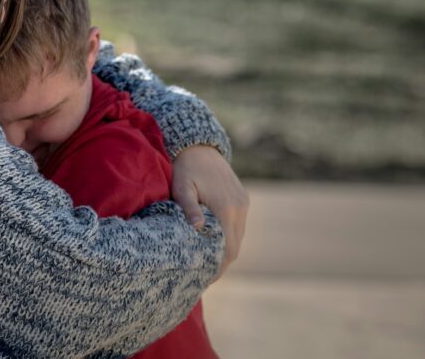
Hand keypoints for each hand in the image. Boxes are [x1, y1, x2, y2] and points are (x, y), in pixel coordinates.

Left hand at [171, 145, 248, 278]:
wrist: (199, 145)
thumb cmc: (184, 168)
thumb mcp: (182, 187)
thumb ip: (189, 207)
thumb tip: (198, 228)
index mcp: (225, 208)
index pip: (227, 249)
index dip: (218, 267)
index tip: (205, 279)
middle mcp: (239, 208)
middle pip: (235, 247)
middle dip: (221, 264)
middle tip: (203, 277)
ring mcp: (243, 204)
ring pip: (238, 238)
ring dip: (226, 252)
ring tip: (208, 264)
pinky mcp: (242, 199)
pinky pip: (238, 226)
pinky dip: (229, 238)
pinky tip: (214, 243)